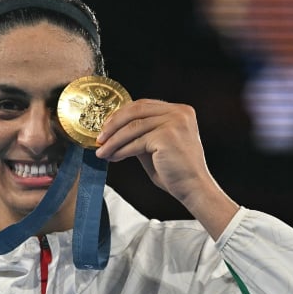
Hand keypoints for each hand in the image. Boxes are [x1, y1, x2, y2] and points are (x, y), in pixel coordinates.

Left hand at [95, 99, 237, 238]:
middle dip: (113, 124)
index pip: (143, 105)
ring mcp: (174, 122)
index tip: (106, 127)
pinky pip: (136, 141)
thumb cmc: (175, 171)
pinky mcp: (167, 136)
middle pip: (136, 110)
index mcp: (180, 110)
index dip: (121, 114)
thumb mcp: (156, 145)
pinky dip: (121, 150)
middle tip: (100, 137)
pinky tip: (112, 157)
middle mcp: (179, 112)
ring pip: (133, 127)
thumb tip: (113, 130)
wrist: (193, 188)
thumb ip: (141, 133)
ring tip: (101, 151)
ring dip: (113, 140)